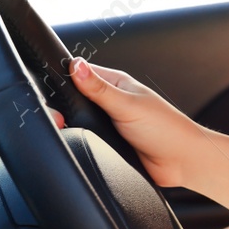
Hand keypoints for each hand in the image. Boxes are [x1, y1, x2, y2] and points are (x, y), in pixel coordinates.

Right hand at [68, 58, 202, 187]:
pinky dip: (79, 141)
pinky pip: (86, 139)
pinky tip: (75, 142)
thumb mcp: (128, 105)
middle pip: (75, 98)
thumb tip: (76, 65)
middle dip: (63, 105)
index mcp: (116, 83)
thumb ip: (100, 89)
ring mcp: (108, 122)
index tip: (47, 86)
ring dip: (71, 124)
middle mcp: (111, 101)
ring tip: (64, 126)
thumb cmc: (166, 129)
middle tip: (59, 116)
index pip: (80, 72)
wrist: (181, 163)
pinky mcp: (108, 143)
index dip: (63, 76)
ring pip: (78, 120)